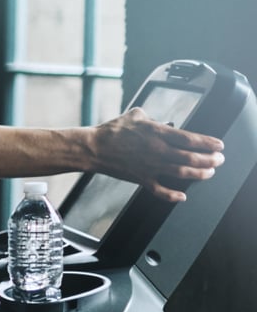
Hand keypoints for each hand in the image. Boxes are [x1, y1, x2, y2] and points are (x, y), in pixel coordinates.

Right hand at [88, 108, 224, 202]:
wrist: (93, 148)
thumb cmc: (111, 131)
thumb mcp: (134, 115)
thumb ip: (151, 117)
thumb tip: (159, 120)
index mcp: (157, 133)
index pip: (190, 139)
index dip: (208, 143)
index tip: (219, 145)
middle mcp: (157, 151)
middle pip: (191, 158)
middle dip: (210, 160)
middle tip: (219, 160)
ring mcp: (150, 166)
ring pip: (182, 173)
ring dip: (200, 174)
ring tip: (209, 173)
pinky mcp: (141, 178)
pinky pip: (160, 190)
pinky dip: (172, 195)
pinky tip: (182, 196)